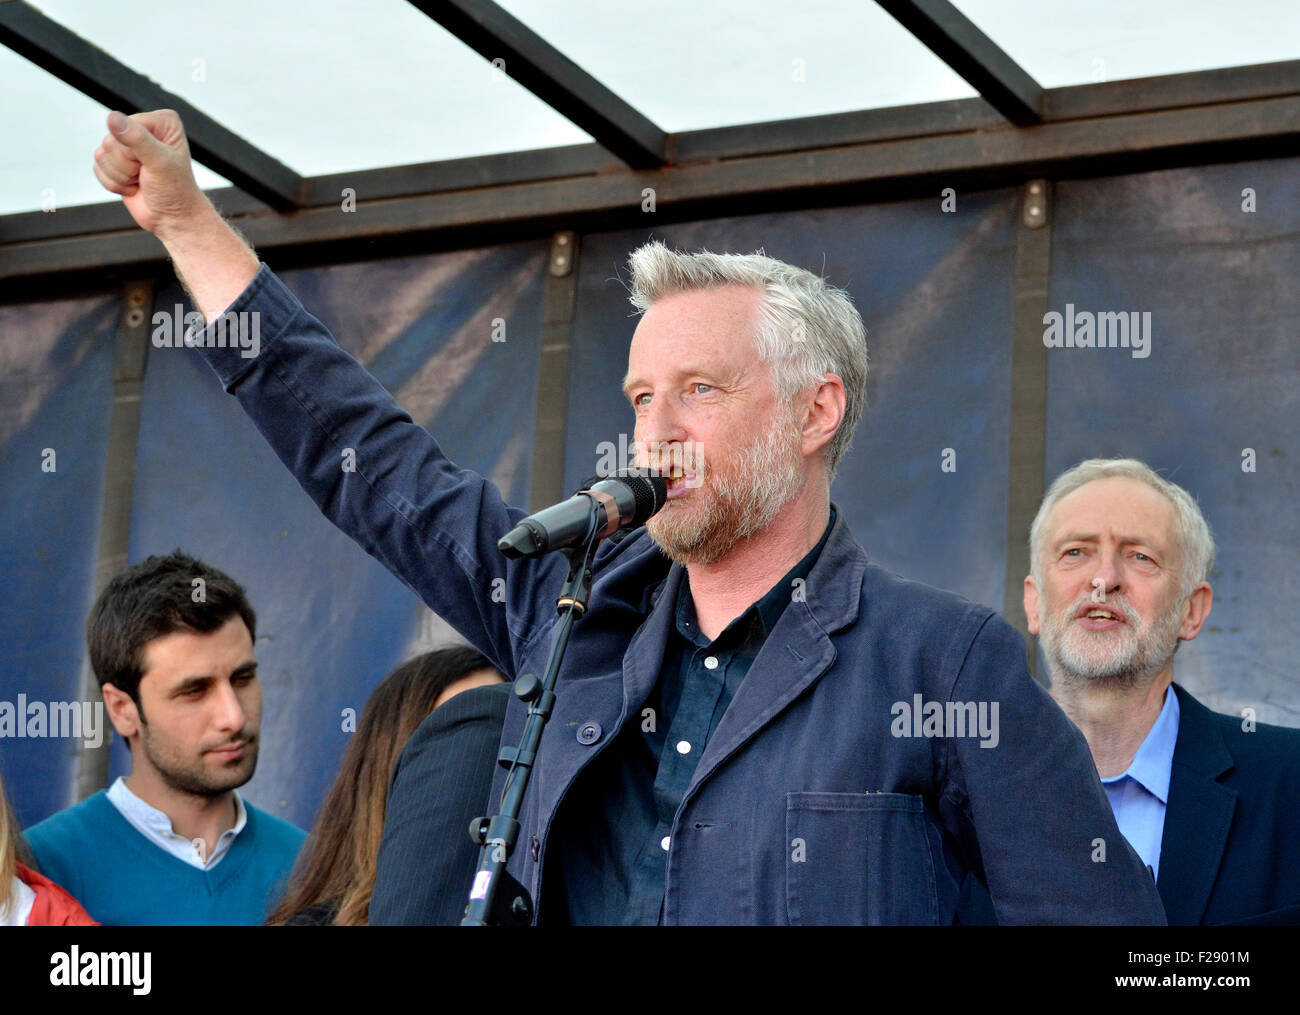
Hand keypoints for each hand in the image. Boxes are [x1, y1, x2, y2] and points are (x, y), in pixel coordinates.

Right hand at [93, 109, 205, 236]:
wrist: (172, 218)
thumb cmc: (174, 190)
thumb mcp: (160, 162)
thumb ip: (137, 138)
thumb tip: (111, 117)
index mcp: (162, 121)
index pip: (126, 126)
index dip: (135, 152)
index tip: (155, 164)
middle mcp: (143, 127)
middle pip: (110, 141)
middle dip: (127, 166)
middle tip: (148, 174)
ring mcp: (127, 144)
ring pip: (101, 154)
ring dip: (121, 176)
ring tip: (142, 180)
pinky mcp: (114, 160)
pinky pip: (97, 167)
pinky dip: (114, 183)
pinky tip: (133, 186)